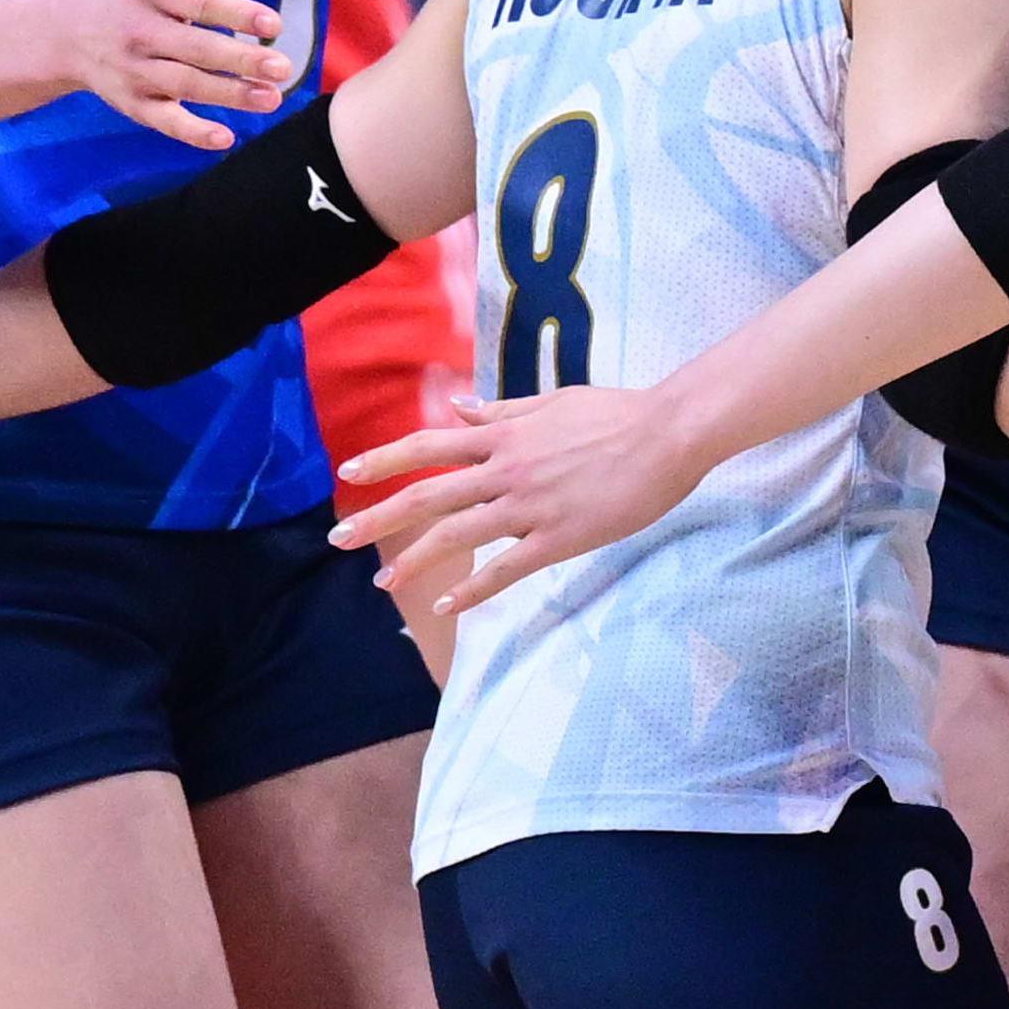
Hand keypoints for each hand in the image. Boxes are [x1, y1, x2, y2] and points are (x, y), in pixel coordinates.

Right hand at [48, 0, 297, 149]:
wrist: (71, 31)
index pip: (197, 2)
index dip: (236, 13)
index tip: (274, 24)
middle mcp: (139, 31)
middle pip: (195, 49)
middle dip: (240, 60)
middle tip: (283, 67)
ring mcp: (135, 70)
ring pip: (185, 86)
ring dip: (230, 95)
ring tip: (272, 98)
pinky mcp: (133, 103)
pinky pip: (163, 121)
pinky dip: (192, 133)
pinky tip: (226, 138)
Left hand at [332, 386, 706, 615]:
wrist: (669, 433)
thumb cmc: (617, 413)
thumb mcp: (553, 401)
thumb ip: (502, 409)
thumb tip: (456, 407)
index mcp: (505, 434)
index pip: (430, 445)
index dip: (386, 459)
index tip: (349, 471)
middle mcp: (507, 469)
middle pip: (428, 495)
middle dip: (378, 517)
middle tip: (339, 538)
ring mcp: (531, 505)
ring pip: (458, 535)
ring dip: (415, 561)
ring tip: (385, 585)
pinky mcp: (559, 536)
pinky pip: (506, 568)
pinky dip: (473, 589)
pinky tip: (448, 606)